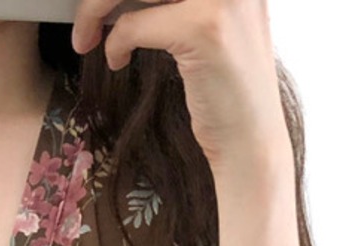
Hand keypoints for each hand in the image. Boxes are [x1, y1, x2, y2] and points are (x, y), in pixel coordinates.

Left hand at [71, 0, 291, 174]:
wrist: (250, 140)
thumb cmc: (225, 89)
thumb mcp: (206, 25)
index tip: (107, 3)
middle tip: (87, 17)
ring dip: (96, 7)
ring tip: (87, 36)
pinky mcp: (204, 28)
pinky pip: (134, 23)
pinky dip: (115, 43)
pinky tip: (117, 60)